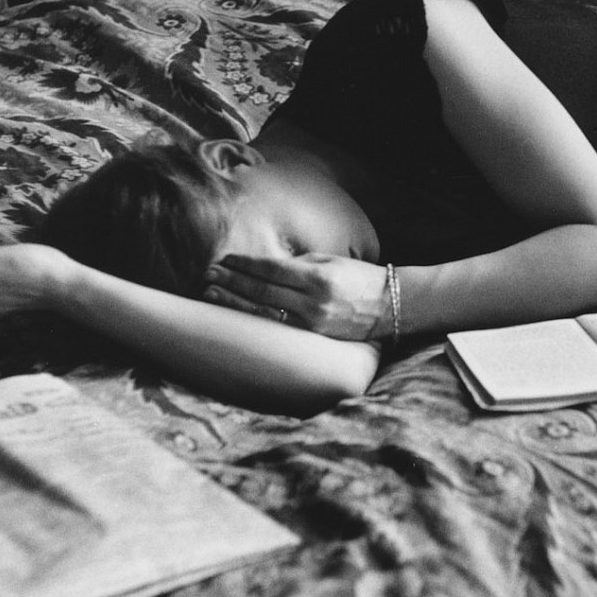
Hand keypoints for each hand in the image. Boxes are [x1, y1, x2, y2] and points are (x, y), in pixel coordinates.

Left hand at [203, 253, 387, 340]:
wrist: (388, 307)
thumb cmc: (358, 278)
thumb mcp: (329, 261)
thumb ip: (297, 265)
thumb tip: (263, 267)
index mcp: (317, 277)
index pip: (271, 270)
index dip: (244, 264)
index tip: (225, 259)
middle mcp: (312, 302)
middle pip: (261, 291)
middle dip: (232, 282)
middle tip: (209, 275)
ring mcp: (311, 323)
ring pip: (263, 313)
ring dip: (234, 303)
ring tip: (212, 294)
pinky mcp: (312, 337)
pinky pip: (276, 327)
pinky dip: (253, 319)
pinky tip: (236, 313)